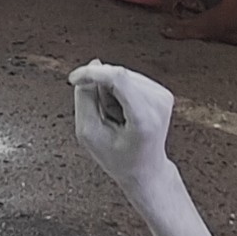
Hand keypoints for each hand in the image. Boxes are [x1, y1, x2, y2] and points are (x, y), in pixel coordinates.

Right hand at [69, 61, 175, 184]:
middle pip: (116, 76)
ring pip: (121, 75)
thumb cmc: (118, 157)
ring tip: (116, 118)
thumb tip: (93, 66)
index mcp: (144, 118)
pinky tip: (124, 112)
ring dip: (110, 92)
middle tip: (105, 117)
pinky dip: (119, 92)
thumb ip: (84, 99)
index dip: (91, 73)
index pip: (118, 78)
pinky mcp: (162, 92)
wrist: (146, 169)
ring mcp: (163, 96)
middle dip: (101, 90)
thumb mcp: (89, 134)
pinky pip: (129, 79)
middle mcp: (159, 103)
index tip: (73, 79)